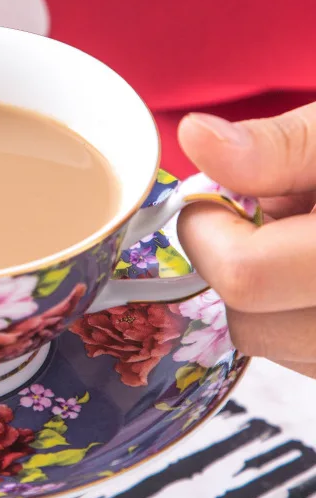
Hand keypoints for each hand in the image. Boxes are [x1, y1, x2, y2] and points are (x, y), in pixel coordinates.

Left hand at [177, 103, 315, 377]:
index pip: (247, 276)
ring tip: (311, 243)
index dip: (206, 234)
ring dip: (272, 299)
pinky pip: (310, 361)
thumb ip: (275, 147)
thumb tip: (194, 136)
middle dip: (238, 269)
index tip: (211, 200)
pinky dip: (302, 320)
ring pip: (277, 348)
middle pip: (252, 326)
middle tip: (271, 218)